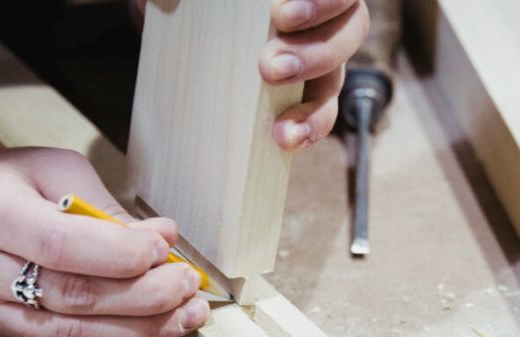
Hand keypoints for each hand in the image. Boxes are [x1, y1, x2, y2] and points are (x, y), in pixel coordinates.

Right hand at [0, 146, 209, 336]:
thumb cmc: (12, 184)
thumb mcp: (57, 170)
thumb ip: (108, 206)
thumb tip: (164, 239)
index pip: (60, 245)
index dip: (122, 254)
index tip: (165, 247)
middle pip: (73, 298)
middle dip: (146, 296)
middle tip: (188, 285)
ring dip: (142, 330)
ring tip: (187, 314)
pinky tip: (154, 331)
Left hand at [128, 0, 368, 150]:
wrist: (175, 20)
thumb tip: (170, 2)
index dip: (324, 1)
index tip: (281, 15)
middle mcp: (321, 13)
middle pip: (349, 30)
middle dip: (314, 53)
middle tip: (269, 69)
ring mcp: (316, 53)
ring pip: (336, 77)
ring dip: (313, 105)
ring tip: (282, 126)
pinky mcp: (303, 92)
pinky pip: (319, 113)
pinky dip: (307, 129)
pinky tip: (285, 140)